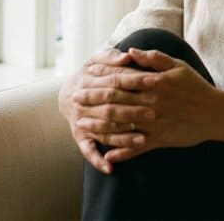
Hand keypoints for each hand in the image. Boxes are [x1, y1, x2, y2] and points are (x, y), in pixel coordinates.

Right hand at [58, 49, 153, 173]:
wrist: (69, 92)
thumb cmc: (92, 73)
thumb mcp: (97, 59)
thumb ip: (112, 56)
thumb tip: (128, 55)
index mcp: (89, 81)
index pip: (115, 81)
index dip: (134, 81)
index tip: (154, 82)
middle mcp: (84, 103)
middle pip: (110, 108)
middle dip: (132, 111)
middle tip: (153, 114)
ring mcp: (81, 121)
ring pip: (102, 131)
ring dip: (122, 138)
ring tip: (142, 141)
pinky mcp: (80, 137)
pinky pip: (88, 151)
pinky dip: (97, 161)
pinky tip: (110, 169)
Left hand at [73, 47, 223, 164]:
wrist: (215, 113)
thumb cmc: (196, 87)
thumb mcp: (178, 66)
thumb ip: (153, 59)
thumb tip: (130, 51)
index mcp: (154, 83)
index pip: (121, 78)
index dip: (101, 77)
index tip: (85, 76)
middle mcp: (151, 103)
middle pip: (115, 101)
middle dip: (92, 99)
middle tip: (74, 99)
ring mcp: (154, 123)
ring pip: (120, 125)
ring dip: (99, 125)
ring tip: (81, 124)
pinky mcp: (159, 140)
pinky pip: (136, 148)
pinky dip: (121, 152)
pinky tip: (106, 155)